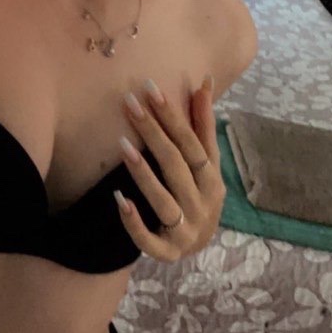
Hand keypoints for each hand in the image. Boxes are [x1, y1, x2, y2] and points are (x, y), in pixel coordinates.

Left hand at [113, 77, 224, 261]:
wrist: (197, 246)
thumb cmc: (198, 193)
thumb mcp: (206, 161)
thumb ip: (203, 124)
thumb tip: (204, 80)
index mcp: (213, 179)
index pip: (192, 143)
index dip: (173, 116)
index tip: (151, 89)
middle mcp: (202, 204)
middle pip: (176, 165)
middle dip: (153, 132)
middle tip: (130, 103)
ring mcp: (186, 230)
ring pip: (163, 200)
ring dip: (143, 173)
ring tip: (121, 144)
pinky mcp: (167, 251)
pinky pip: (149, 239)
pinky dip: (134, 222)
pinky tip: (118, 200)